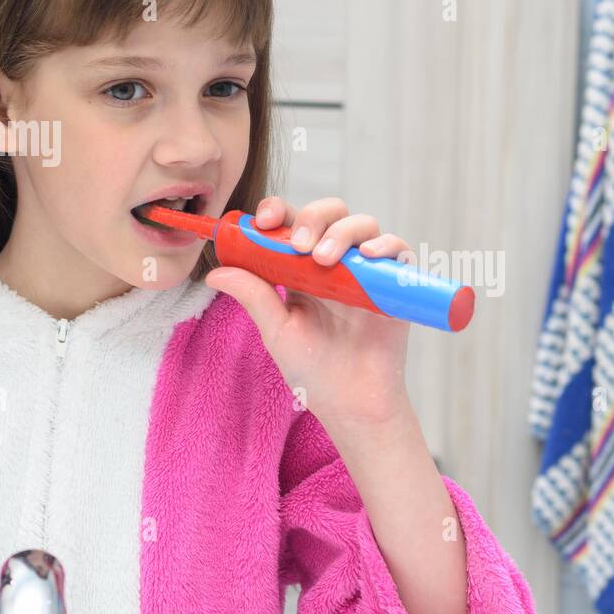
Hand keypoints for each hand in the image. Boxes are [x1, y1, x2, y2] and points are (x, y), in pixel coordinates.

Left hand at [204, 196, 413, 427]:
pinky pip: (398, 251)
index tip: (265, 220)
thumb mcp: (277, 331)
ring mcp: (367, 272)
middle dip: (313, 217)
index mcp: (301, 269)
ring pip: (362, 225)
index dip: (279, 210)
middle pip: (330, 213)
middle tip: (300, 245)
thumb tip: (215, 272)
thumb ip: (254, 297)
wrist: (351, 403)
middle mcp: (336, 263)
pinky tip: (369, 256)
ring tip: (325, 259)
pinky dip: (386, 245)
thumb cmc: (313, 369)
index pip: (292, 223)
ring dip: (342, 232)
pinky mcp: (395, 286)